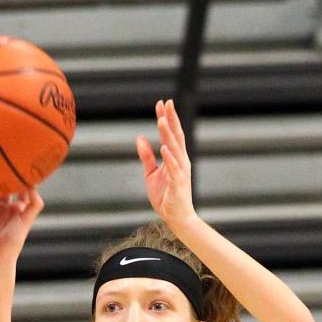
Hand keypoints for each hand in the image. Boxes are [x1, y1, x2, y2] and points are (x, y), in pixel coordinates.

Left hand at [136, 98, 195, 232]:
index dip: (166, 118)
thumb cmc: (166, 197)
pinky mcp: (178, 183)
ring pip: (174, 148)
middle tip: (166, 103)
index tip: (161, 103)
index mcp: (175, 158)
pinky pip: (174, 168)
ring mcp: (180, 171)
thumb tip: (140, 139)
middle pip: (176, 136)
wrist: (176, 218)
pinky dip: (169, 157)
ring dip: (168, 134)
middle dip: (171, 119)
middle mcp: (181, 161)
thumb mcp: (151, 174)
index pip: (171, 134)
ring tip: (161, 120)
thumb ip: (147, 157)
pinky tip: (164, 147)